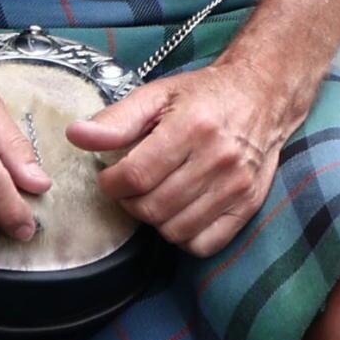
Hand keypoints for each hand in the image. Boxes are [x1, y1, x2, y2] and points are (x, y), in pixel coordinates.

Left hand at [67, 56, 298, 255]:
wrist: (263, 95)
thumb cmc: (205, 96)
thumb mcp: (158, 95)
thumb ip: (116, 119)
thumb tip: (76, 136)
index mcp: (192, 127)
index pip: (135, 176)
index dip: (111, 184)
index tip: (110, 177)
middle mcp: (218, 159)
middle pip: (153, 207)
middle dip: (130, 202)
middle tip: (130, 187)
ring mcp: (236, 186)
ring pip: (175, 230)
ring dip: (155, 220)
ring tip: (155, 197)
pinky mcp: (248, 206)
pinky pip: (204, 244)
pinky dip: (184, 236)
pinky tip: (179, 213)